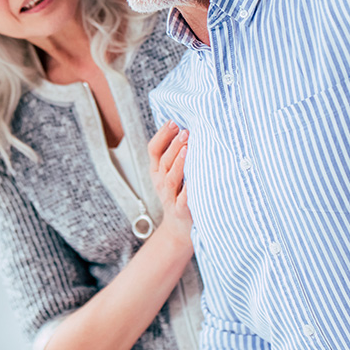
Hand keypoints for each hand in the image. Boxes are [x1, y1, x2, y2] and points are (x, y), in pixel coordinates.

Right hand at [148, 121, 192, 242]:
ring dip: (178, 163)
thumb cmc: (180, 193)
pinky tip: (195, 180)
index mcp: (157, 171)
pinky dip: (188, 190)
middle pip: (163, 161)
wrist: (179, 228)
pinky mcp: (181, 211)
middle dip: (173, 145)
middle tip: (185, 131)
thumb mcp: (173, 172)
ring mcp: (169, 197)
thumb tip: (188, 126)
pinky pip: (183, 200)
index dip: (162, 135)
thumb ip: (176, 153)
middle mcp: (160, 183)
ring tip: (187, 149)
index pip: (153, 150)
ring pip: (171, 178)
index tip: (174, 121)